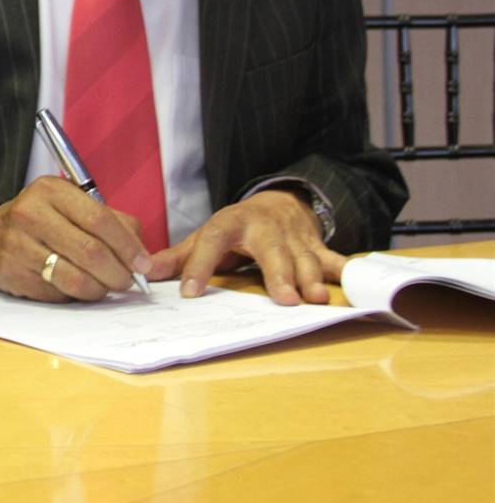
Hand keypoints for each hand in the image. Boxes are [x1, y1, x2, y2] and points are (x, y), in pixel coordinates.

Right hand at [0, 176, 151, 301]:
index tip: (143, 264)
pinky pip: (58, 293)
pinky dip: (76, 295)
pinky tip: (77, 287)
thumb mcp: (72, 205)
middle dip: (118, 273)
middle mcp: (30, 214)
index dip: (128, 246)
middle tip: (128, 281)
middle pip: (91, 252)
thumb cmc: (42, 220)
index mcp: (51, 191)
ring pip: (76, 279)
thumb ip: (112, 221)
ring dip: (100, 289)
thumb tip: (141, 255)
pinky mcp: (12, 273)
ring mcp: (18, 245)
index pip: (100, 220)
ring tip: (105, 286)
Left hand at [149, 189, 341, 304]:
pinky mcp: (317, 245)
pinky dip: (345, 271)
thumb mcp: (205, 235)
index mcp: (229, 224)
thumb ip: (180, 256)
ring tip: (316, 299)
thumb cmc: (236, 228)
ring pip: (304, 258)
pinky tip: (356, 284)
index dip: (199, 266)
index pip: (210, 242)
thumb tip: (146, 272)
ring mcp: (294, 237)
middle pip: (271, 252)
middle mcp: (264, 229)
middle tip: (283, 300)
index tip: (189, 293)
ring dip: (311, 278)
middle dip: (278, 275)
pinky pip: (333, 259)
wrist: (277, 202)